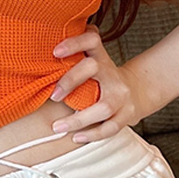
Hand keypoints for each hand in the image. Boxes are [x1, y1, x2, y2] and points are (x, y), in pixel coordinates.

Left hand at [49, 24, 159, 143]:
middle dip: (71, 80)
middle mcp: (111, 73)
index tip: (55, 51)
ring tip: (57, 127)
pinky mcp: (126, 114)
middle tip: (53, 95)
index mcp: (100, 57)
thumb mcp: (94, 60)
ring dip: (78, 119)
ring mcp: (121, 95)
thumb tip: (42, 44)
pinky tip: (76, 137)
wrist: (136, 91)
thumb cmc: (103, 76)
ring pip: (103, 106)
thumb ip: (77, 53)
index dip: (75, 42)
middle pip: (93, 67)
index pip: (91, 40)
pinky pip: (110, 127)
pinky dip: (92, 135)